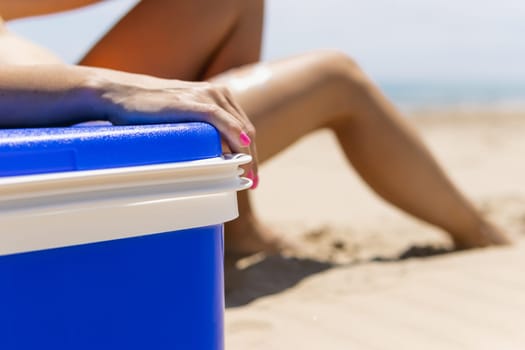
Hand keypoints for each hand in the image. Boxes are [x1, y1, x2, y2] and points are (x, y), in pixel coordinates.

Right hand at [98, 76, 258, 184]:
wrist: (119, 93)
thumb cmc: (146, 110)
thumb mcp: (181, 118)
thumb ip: (198, 130)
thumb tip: (209, 158)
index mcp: (218, 96)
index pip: (244, 129)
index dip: (252, 153)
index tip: (252, 176)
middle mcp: (217, 93)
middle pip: (246, 131)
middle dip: (252, 158)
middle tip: (252, 183)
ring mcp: (206, 95)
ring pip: (239, 128)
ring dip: (247, 154)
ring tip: (246, 178)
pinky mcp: (192, 101)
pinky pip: (221, 120)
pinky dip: (235, 134)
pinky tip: (242, 147)